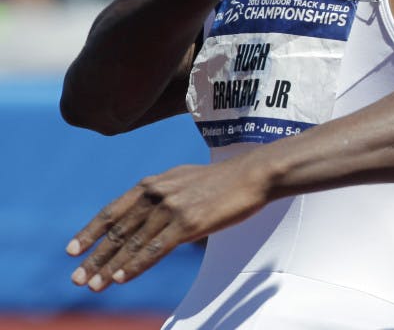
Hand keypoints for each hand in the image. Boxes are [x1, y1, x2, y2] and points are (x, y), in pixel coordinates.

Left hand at [67, 155, 264, 290]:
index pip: (113, 211)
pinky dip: (135, 265)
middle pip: (118, 231)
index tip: (72, 250)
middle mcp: (157, 194)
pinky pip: (155, 249)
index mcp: (153, 183)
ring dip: (110, 268)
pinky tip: (121, 279)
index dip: (90, 232)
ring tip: (94, 286)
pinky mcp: (188, 223)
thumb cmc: (224, 180)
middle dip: (95, 257)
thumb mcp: (185, 180)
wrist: (253, 175)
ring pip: (133, 243)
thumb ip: (163, 195)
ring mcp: (171, 208)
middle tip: (77, 278)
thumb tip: (151, 215)